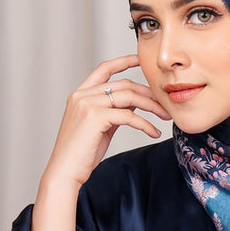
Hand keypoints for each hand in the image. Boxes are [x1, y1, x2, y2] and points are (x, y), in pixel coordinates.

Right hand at [45, 55, 170, 188]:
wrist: (65, 172)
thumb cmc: (81, 153)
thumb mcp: (100, 126)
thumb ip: (114, 110)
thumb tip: (134, 102)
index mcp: (80, 94)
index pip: (104, 68)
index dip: (124, 61)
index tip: (140, 58)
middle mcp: (82, 95)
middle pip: (124, 84)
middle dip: (148, 93)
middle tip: (164, 104)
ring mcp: (88, 104)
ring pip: (129, 97)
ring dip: (152, 106)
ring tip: (165, 116)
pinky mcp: (95, 117)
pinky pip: (129, 116)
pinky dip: (145, 124)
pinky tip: (153, 132)